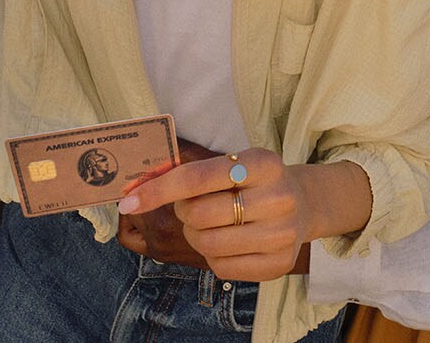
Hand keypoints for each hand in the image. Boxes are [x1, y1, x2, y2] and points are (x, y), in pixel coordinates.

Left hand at [118, 149, 309, 281]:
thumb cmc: (252, 181)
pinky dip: (211, 255)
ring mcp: (281, 233)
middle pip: (198, 213)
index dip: (158, 189)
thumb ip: (189, 171)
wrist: (301, 204)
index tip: (129, 199)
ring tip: (208, 225)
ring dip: (194, 235)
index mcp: (264, 163)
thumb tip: (136, 189)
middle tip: (192, 207)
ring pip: (207, 243)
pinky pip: (221, 267)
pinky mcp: (278, 263)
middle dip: (183, 211)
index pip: (198, 177)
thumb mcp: (231, 162)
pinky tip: (226, 241)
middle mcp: (278, 197)